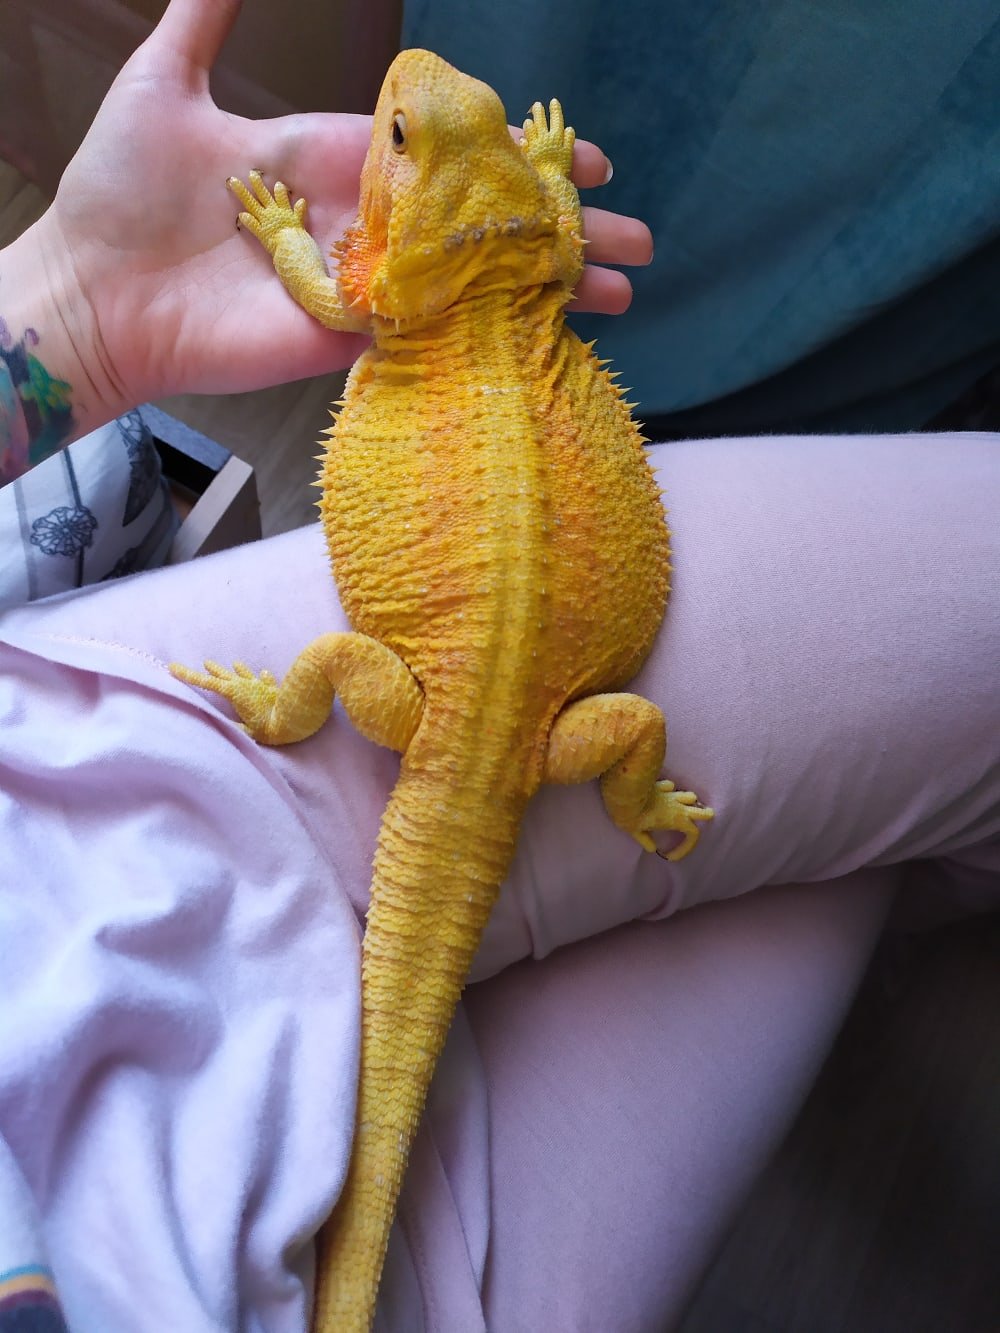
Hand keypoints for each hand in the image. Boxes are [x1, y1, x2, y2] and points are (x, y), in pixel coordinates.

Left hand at [35, 0, 651, 415]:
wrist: (93, 293)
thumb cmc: (121, 191)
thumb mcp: (165, 81)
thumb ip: (210, 16)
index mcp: (342, 157)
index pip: (456, 153)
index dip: (524, 155)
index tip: (590, 156)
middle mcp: (369, 224)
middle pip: (485, 226)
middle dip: (561, 233)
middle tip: (636, 240)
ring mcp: (366, 288)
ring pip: (476, 286)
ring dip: (548, 291)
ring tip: (620, 295)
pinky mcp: (350, 343)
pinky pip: (434, 338)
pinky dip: (493, 336)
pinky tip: (553, 339)